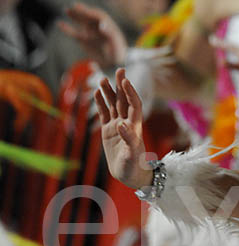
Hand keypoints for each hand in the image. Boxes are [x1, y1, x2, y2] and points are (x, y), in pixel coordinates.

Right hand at [59, 3, 127, 67]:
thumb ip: (109, 33)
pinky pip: (74, 33)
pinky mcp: (84, 40)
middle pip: (89, 17)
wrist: (113, 63)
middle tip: (74, 5)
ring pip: (81, 22)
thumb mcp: (116, 43)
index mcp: (108, 26)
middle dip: (82, 11)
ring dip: (74, 16)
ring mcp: (90, 33)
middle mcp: (98, 27)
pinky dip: (67, 28)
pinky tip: (59, 23)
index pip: (98, 16)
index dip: (90, 11)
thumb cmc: (118, 52)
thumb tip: (102, 24)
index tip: (84, 10)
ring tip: (66, 9)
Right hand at [95, 68, 151, 188]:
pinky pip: (104, 114)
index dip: (130, 93)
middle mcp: (127, 123)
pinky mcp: (108, 131)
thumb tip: (121, 124)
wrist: (130, 176)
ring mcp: (117, 126)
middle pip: (124, 100)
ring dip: (109, 92)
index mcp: (136, 126)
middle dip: (122, 86)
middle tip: (119, 69)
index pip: (134, 105)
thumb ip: (129, 139)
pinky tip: (96, 94)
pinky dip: (101, 104)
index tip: (125, 81)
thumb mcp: (132, 154)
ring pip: (113, 105)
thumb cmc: (134, 167)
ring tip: (102, 79)